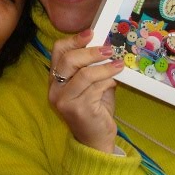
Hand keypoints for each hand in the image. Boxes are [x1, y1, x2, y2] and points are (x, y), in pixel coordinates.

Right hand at [48, 29, 123, 153]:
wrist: (95, 140)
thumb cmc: (94, 110)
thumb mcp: (91, 86)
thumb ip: (93, 68)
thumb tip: (107, 47)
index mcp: (55, 80)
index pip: (58, 52)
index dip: (74, 40)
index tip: (91, 33)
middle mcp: (55, 89)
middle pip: (69, 60)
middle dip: (91, 52)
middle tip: (109, 50)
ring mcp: (64, 100)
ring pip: (85, 74)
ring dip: (105, 68)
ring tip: (118, 64)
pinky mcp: (78, 109)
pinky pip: (96, 88)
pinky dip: (108, 81)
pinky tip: (116, 81)